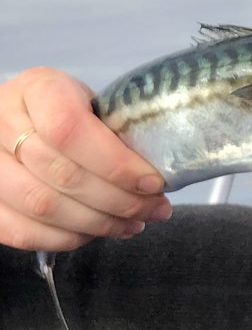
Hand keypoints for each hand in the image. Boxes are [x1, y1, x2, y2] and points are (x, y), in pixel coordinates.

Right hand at [0, 68, 171, 251]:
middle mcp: (1, 122)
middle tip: (154, 210)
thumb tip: (157, 183)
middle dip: (119, 201)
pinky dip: (67, 239)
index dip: (116, 164)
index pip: (70, 130)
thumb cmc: (73, 115)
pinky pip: (22, 231)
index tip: (153, 183)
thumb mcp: (96, 107)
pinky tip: (96, 233)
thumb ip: (118, 136)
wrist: (25, 123)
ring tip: (132, 224)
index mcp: (37, 90)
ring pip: (42, 206)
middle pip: (62, 174)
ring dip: (98, 224)